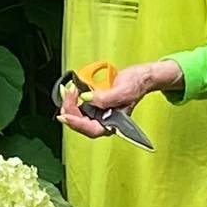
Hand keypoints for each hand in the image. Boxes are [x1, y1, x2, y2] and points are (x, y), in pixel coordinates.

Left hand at [57, 60, 182, 137]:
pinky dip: (72, 99)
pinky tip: (70, 90)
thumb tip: (87, 98)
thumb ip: (105, 98)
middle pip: (81, 123)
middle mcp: (104, 120)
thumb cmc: (136, 85)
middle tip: (67, 94)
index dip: (77, 124)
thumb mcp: (123, 90)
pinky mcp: (95, 104)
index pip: (92, 129)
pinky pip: (79, 106)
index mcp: (113, 123)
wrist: (141, 77)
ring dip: (69, 104)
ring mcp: (99, 113)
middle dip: (70, 110)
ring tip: (67, 91)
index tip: (65, 116)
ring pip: (78, 115)